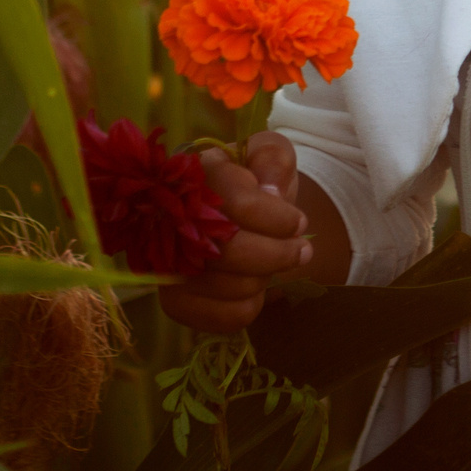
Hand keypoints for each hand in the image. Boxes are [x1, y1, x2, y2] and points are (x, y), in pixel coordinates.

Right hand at [159, 130, 313, 332]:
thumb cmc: (257, 182)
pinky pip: (225, 316)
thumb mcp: (271, 154)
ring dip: (265, 276)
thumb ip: (273, 158)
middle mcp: (170, 220)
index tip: (299, 222)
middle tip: (302, 250)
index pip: (239, 204)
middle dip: (278, 254)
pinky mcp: (175, 301)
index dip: (278, 219)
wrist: (243, 217)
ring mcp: (167, 265)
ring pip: (233, 286)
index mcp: (195, 174)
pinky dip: (251, 304)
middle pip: (232, 251)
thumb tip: (267, 191)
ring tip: (271, 260)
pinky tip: (251, 284)